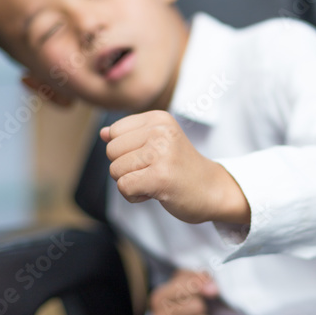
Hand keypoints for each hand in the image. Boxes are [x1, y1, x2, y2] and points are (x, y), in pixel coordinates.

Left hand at [100, 111, 250, 225]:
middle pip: (111, 151)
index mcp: (159, 118)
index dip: (125, 151)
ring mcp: (161, 153)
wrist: (213, 190)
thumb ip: (129, 136)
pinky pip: (124, 187)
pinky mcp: (160, 177)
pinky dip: (134, 196)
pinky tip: (154, 193)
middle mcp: (160, 131)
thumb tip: (102, 133)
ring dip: (131, 183)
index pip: (114, 132)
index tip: (150, 158)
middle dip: (125, 168)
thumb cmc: (181, 167)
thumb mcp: (158, 143)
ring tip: (155, 181)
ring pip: (116, 170)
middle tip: (153, 171)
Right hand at [150, 268, 217, 314]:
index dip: (201, 287)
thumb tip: (213, 289)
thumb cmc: (180, 301)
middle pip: (198, 306)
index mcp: (158, 297)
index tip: (201, 291)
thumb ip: (200, 278)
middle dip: (201, 307)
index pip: (190, 286)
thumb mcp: (185, 282)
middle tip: (193, 311)